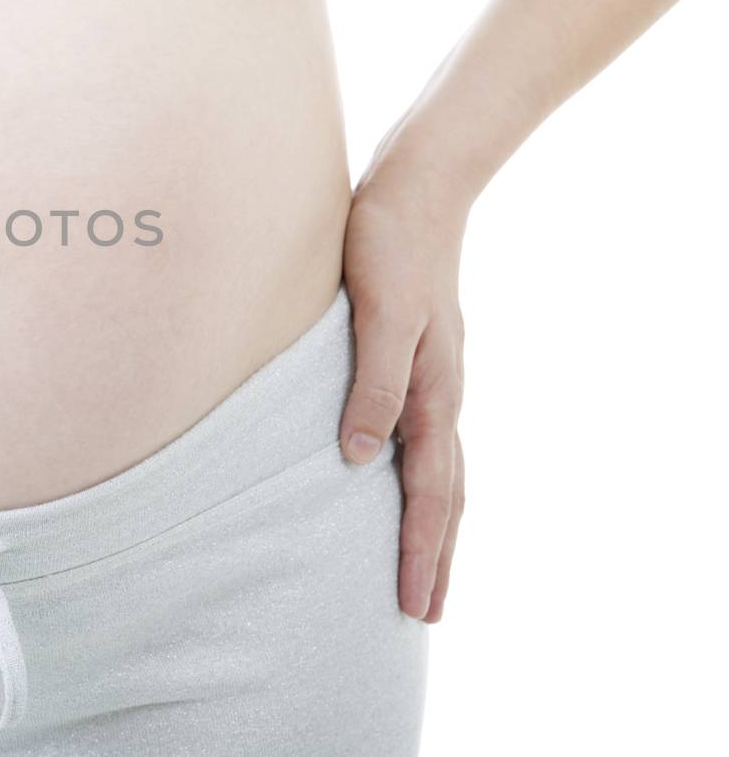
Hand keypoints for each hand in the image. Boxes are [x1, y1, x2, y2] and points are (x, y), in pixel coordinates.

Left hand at [339, 154, 469, 622]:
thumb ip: (371, 385)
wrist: (416, 188)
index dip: (421, 553)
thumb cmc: (388, 246)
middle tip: (426, 614)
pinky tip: (400, 482)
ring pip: (440, 471)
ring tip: (422, 567)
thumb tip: (356, 458)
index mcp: (433, 393)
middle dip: (436, 557)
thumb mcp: (377, 315)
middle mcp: (440, 395)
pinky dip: (422, 480)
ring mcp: (434, 379)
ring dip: (433, 525)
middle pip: (445, 495)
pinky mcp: (418, 360)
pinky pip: (426, 439)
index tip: (417, 608)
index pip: (430, 494)